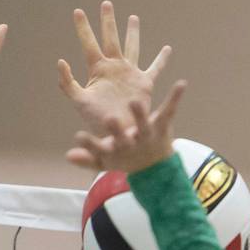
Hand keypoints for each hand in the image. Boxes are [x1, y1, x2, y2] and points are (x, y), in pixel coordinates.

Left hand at [58, 1, 170, 135]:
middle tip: (106, 4)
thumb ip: (68, 83)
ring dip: (133, 33)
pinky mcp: (144, 85)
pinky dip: (161, 60)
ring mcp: (129, 74)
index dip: (83, 28)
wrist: (117, 135)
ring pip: (132, 48)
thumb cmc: (97, 122)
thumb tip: (60, 61)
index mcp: (98, 70)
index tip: (77, 11)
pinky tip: (167, 49)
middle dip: (108, 22)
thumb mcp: (79, 102)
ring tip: (133, 17)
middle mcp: (114, 68)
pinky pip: (155, 69)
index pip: (89, 43)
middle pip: (110, 38)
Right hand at [66, 80, 185, 174]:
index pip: (99, 148)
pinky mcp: (162, 125)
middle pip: (122, 137)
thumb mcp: (104, 160)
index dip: (90, 144)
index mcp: (115, 149)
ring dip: (140, 113)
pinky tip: (181, 84)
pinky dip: (174, 97)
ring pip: (144, 124)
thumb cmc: (123, 158)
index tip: (79, 135)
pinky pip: (169, 109)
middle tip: (109, 120)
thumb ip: (87, 158)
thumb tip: (68, 156)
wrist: (154, 165)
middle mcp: (132, 143)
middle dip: (116, 129)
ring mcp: (148, 133)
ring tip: (134, 102)